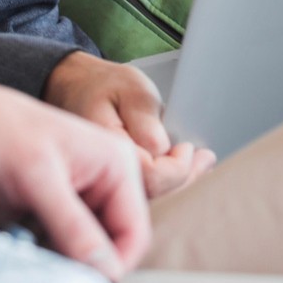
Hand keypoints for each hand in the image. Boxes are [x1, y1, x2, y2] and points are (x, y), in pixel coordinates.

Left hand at [0, 70, 150, 278]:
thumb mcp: (38, 178)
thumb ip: (74, 226)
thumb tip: (107, 271)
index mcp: (115, 166)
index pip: (134, 232)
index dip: (113, 264)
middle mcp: (101, 185)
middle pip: (109, 248)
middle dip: (83, 266)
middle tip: (47, 270)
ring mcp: (73, 203)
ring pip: (81, 255)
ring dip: (58, 265)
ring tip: (26, 254)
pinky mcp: (46, 217)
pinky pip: (56, 253)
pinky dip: (40, 260)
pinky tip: (16, 249)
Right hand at [43, 51, 215, 197]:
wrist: (77, 88)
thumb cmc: (104, 86)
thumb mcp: (132, 91)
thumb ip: (147, 122)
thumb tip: (163, 150)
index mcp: (104, 151)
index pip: (149, 177)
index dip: (175, 168)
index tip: (187, 148)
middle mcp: (101, 175)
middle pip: (152, 193)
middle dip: (184, 178)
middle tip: (206, 159)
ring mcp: (106, 182)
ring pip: (150, 195)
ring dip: (179, 180)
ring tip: (200, 161)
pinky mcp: (113, 183)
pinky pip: (144, 189)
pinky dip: (167, 178)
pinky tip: (182, 165)